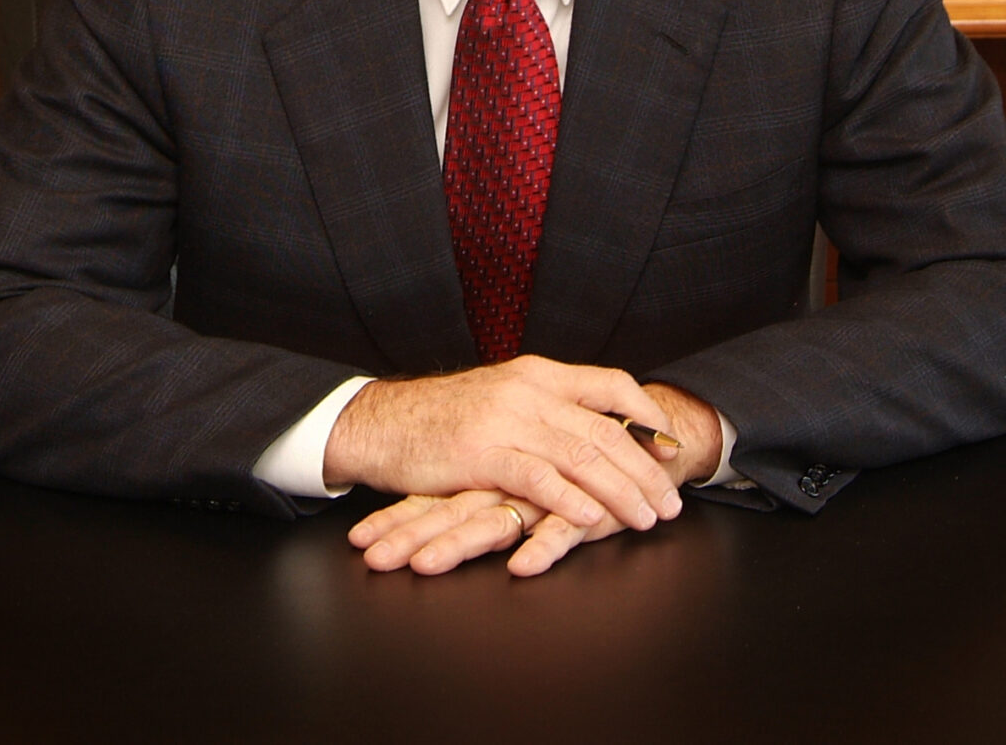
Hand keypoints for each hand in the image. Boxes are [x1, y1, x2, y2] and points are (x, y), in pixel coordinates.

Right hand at [342, 378, 727, 576]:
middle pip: (606, 429)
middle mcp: (529, 390)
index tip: (672, 446)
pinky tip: (595, 519)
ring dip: (621, 491)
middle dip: (646, 469)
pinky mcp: (482, 453)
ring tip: (646, 517)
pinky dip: (572, 500)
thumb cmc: (443, 418)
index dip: (648, 415)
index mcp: (539, 373)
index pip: (611, 384)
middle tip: (671, 500)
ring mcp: (506, 420)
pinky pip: (539, 478)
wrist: (382, 423)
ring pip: (582, 455)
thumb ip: (546, 409)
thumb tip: (596, 431)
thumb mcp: (502, 398)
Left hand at [348, 489, 596, 576]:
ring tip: (424, 565)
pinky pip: (561, 530)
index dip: (398, 520)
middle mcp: (509, 482)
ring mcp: (545, 493)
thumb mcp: (520, 482)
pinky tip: (522, 566)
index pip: (435, 500)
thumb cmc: (575, 467)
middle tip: (376, 560)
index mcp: (490, 474)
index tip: (361, 543)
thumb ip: (482, 500)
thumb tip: (428, 525)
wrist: (644, 440)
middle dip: (411, 537)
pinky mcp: (587, 508)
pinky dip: (543, 547)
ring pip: (495, 520)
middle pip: (452, 512)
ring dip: (457, 544)